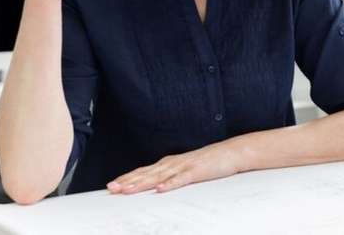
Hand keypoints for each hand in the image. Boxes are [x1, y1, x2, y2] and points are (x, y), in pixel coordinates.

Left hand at [107, 139, 243, 193]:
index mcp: (169, 163)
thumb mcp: (185, 170)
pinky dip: (170, 184)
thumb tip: (154, 186)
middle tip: (112, 189)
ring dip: (142, 183)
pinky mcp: (197, 171)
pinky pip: (181, 179)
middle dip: (128, 181)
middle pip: (147, 173)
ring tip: (128, 190)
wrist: (232, 152)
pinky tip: (160, 189)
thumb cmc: (209, 162)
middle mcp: (173, 163)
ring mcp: (185, 166)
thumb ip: (170, 176)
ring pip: (159, 176)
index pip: (144, 171)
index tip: (112, 185)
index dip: (127, 178)